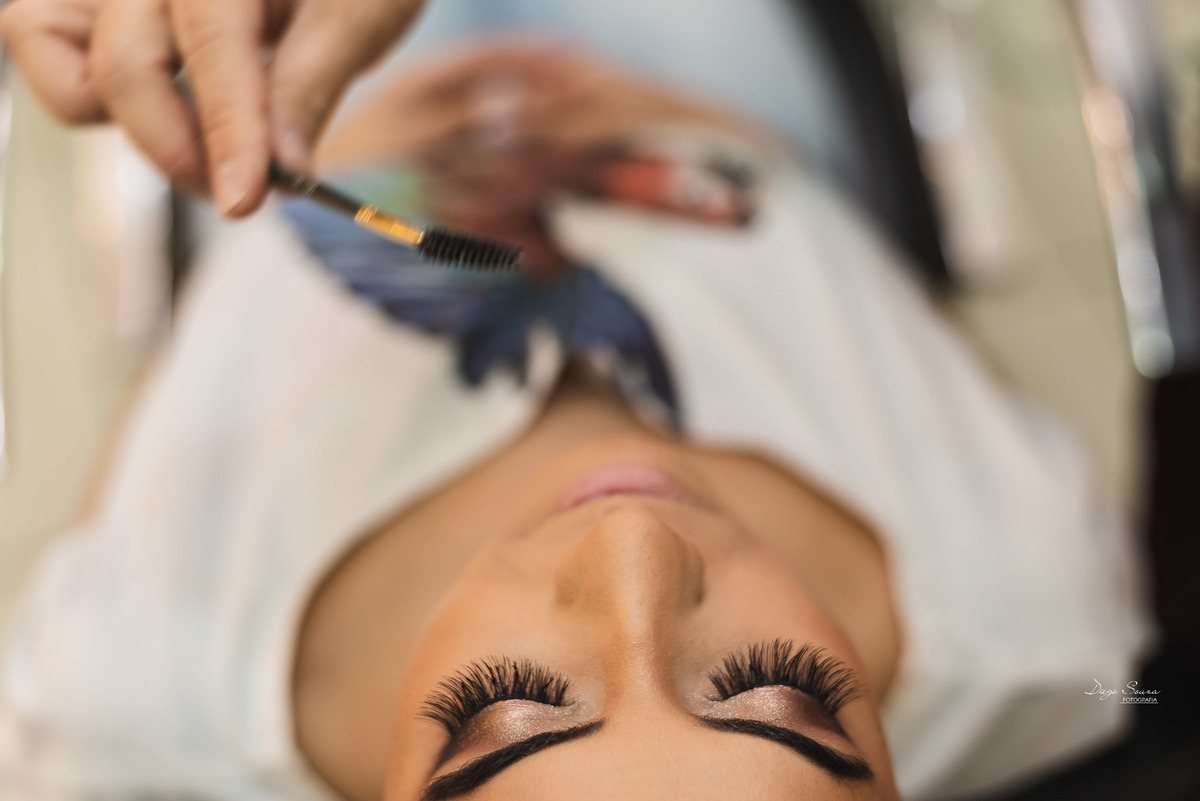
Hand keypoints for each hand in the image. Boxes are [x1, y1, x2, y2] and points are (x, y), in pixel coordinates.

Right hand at [1, 0, 426, 215]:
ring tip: (202, 145)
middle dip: (179, 149)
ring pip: (44, 42)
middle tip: (243, 194)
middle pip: (125, 64)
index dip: (229, 134)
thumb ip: (309, 86)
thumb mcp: (356, 17)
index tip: (244, 201)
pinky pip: (48, 41)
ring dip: (121, 115)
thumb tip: (283, 169)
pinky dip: (93, 90)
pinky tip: (169, 113)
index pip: (211, 48)